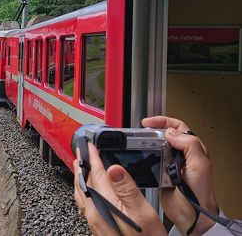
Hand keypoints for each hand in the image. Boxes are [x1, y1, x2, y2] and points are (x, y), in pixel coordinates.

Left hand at [73, 142, 166, 235]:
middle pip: (85, 182)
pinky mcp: (98, 227)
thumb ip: (127, 189)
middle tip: (82, 151)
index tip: (91, 145)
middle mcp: (94, 213)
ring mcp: (94, 221)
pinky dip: (84, 190)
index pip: (95, 174)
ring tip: (81, 166)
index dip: (93, 157)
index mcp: (104, 205)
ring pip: (82, 193)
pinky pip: (85, 203)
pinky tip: (88, 190)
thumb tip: (114, 169)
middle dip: (84, 165)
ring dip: (81, 177)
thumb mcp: (143, 213)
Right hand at [142, 116, 218, 235]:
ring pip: (156, 147)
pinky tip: (141, 159)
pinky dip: (144, 158)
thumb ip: (190, 146)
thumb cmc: (200, 194)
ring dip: (146, 145)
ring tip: (138, 144)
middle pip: (164, 135)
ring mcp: (171, 164)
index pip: (178, 126)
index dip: (162, 121)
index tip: (148, 123)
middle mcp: (182, 155)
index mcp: (193, 149)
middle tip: (140, 133)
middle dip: (151, 131)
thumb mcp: (199, 167)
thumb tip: (172, 132)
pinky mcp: (162, 174)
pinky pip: (151, 161)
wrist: (192, 216)